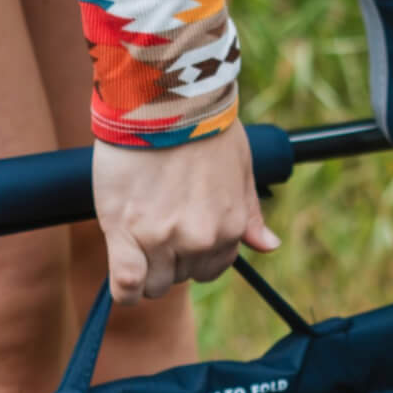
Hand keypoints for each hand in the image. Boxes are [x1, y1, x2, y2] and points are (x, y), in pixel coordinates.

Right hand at [93, 123, 279, 303]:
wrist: (165, 103)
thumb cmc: (204, 130)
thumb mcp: (241, 171)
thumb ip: (250, 215)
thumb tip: (268, 246)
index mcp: (230, 228)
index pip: (210, 270)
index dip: (191, 257)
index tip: (178, 236)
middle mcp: (200, 239)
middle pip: (180, 278)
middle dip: (168, 259)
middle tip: (155, 225)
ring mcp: (162, 238)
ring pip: (154, 284)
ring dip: (146, 268)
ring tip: (136, 236)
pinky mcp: (125, 232)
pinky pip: (127, 283)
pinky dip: (126, 288)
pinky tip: (124, 283)